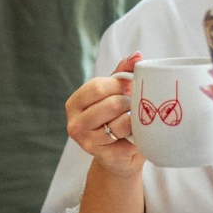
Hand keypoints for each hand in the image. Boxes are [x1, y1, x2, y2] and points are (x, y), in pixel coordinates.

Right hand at [66, 52, 144, 176]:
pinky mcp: (103, 157)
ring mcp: (87, 142)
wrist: (120, 156)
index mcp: (74, 103)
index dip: (118, 85)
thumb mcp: (115, 93)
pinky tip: (134, 135)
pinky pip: (127, 141)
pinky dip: (135, 135)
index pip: (97, 87)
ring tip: (134, 119)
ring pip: (119, 124)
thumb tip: (137, 55)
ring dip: (133, 119)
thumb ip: (123, 72)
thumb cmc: (116, 117)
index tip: (129, 87)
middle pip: (109, 104)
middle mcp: (75, 124)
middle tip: (133, 104)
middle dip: (127, 102)